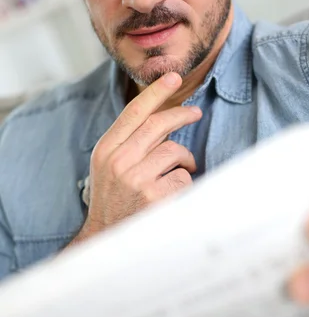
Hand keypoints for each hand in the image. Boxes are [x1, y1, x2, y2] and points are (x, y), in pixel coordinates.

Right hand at [73, 72, 201, 243]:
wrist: (107, 238)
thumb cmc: (113, 199)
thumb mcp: (109, 166)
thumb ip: (128, 142)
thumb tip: (162, 119)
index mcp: (107, 149)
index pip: (134, 112)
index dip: (156, 92)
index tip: (172, 78)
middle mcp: (119, 161)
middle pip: (159, 125)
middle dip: (182, 114)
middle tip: (195, 113)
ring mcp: (137, 179)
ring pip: (175, 151)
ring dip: (184, 160)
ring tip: (180, 171)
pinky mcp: (154, 196)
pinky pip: (183, 177)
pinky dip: (184, 182)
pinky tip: (173, 193)